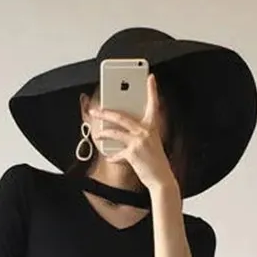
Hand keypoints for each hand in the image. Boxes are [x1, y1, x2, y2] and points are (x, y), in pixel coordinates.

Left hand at [91, 75, 175, 192]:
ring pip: (115, 132)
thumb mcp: (152, 142)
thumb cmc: (156, 161)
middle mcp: (146, 131)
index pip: (153, 104)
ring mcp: (139, 141)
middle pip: (121, 116)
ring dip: (104, 133)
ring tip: (97, 133)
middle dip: (105, 113)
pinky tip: (110, 157)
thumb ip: (140, 132)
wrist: (161, 178)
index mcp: (153, 126)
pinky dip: (113, 156)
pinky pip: (118, 153)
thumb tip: (124, 128)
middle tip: (96, 110)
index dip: (152, 90)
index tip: (150, 78)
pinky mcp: (132, 153)